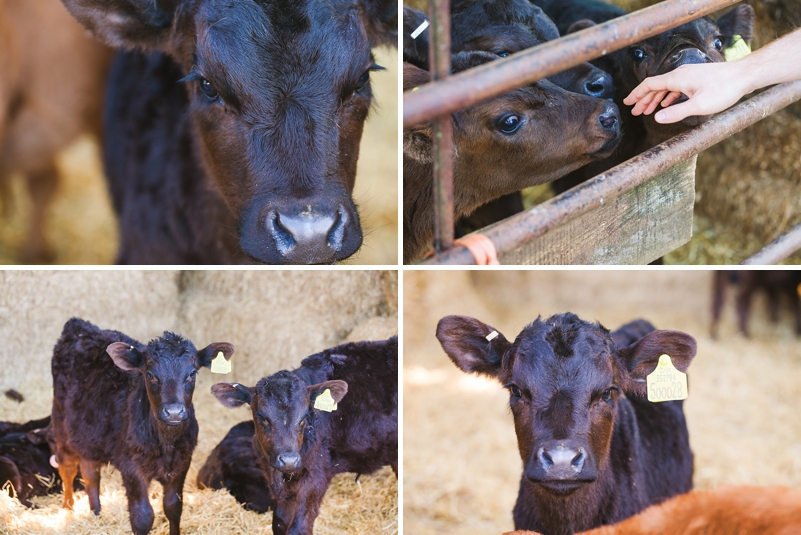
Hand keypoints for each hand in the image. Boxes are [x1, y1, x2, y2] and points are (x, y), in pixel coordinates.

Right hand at [623, 62, 752, 123]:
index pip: (649, 85)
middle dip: (643, 99)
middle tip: (634, 112)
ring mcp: (688, 75)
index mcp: (677, 79)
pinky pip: (675, 87)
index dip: (636, 94)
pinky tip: (666, 104)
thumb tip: (657, 118)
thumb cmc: (724, 89)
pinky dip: (667, 96)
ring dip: (655, 99)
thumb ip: (676, 112)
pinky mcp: (696, 78)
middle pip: (655, 86)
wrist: (744, 75)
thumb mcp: (699, 105)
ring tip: (647, 111)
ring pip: (665, 87)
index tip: (627, 103)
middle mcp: (680, 74)